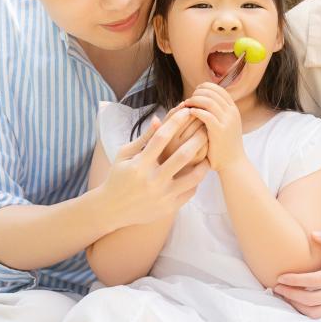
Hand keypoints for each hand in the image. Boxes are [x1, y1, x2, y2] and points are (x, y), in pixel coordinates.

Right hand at [99, 110, 209, 227]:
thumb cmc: (118, 177)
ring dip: (204, 163)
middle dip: (198, 138)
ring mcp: (162, 195)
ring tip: (208, 154)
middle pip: (182, 155)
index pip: (162, 137)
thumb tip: (159, 119)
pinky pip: (190, 192)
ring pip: (193, 177)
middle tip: (206, 129)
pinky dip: (196, 180)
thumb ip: (144, 138)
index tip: (187, 112)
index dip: (176, 122)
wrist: (112, 209)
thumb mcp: (125, 155)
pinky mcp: (169, 208)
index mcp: (140, 164)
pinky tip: (198, 172)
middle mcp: (152, 180)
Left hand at [182, 82, 244, 171]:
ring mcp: (227, 121)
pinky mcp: (220, 131)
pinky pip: (206, 115)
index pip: (218, 89)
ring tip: (186, 106)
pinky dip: (195, 111)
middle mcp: (232, 112)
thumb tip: (202, 100)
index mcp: (233, 109)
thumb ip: (217, 113)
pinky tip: (189, 114)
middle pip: (212, 92)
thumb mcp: (225, 125)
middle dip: (197, 93)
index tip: (194, 94)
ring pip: (208, 101)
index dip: (204, 88)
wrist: (233, 164)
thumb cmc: (224, 146)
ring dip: (194, 101)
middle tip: (188, 101)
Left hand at [272, 230, 320, 316]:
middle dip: (291, 295)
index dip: (295, 280)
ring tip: (285, 296)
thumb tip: (312, 234)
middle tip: (276, 288)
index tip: (280, 277)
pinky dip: (308, 310)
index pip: (315, 281)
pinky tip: (298, 301)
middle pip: (311, 299)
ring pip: (315, 312)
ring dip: (297, 306)